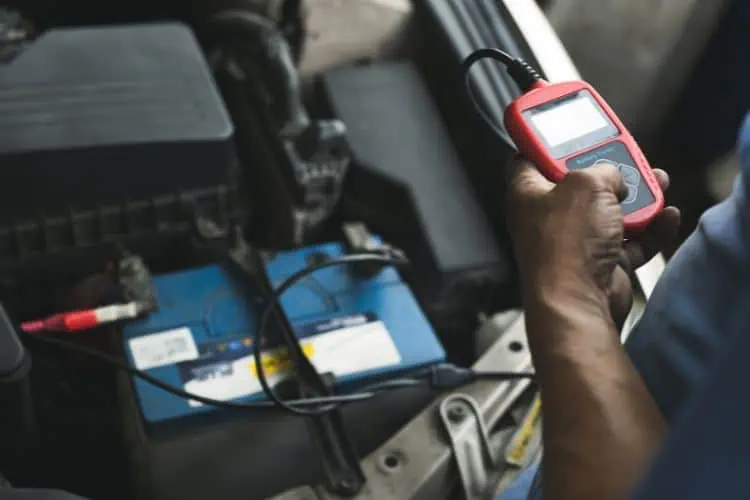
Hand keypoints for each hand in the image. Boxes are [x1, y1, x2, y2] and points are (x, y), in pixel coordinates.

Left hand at [507, 156, 678, 323]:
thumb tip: (615, 176)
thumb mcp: (587, 184)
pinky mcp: (601, 263)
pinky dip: (650, 230)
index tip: (567, 129)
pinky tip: (665, 216)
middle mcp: (548, 218)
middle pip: (581, 183)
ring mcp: (575, 242)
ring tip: (657, 183)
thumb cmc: (566, 246)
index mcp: (528, 194)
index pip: (529, 158)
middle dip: (609, 171)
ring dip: (638, 198)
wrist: (579, 302)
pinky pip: (630, 240)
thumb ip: (603, 168)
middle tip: (628, 159)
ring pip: (610, 211)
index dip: (547, 142)